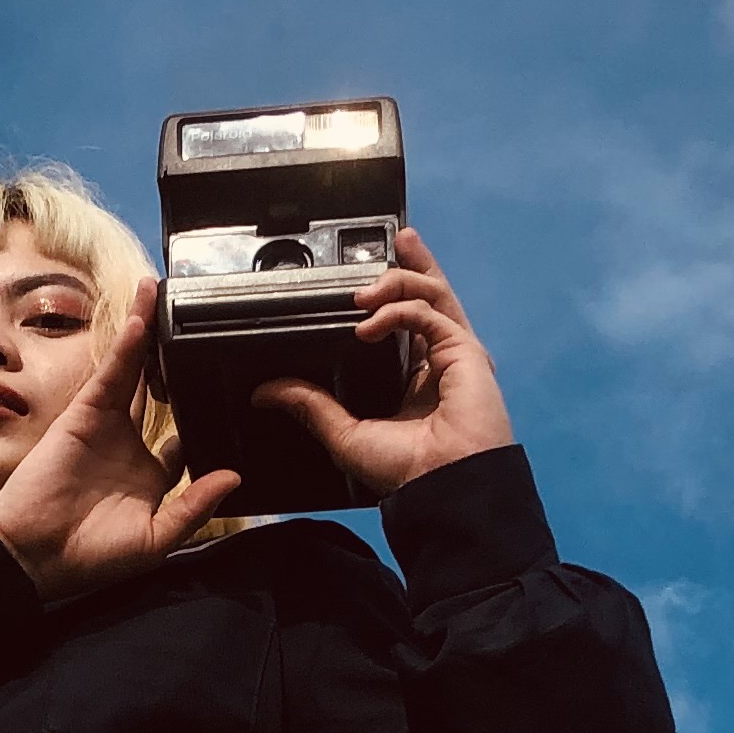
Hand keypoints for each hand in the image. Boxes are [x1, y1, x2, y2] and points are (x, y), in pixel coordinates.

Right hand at [0, 278, 241, 599]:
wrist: (34, 556)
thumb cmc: (91, 557)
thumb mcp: (156, 539)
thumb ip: (195, 508)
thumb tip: (234, 477)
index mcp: (150, 478)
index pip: (184, 438)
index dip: (203, 415)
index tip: (229, 393)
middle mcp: (129, 446)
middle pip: (159, 392)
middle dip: (174, 359)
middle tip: (195, 324)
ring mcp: (106, 427)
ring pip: (135, 373)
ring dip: (146, 333)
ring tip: (160, 294)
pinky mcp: (84, 415)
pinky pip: (111, 376)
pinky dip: (126, 348)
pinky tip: (141, 320)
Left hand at [254, 227, 514, 498]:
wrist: (439, 488)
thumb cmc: (406, 472)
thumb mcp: (345, 434)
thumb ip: (311, 407)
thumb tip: (267, 391)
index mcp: (418, 381)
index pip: (409, 323)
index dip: (394, 295)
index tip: (368, 280)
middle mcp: (441, 362)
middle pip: (431, 296)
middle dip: (412, 264)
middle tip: (392, 243)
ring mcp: (456, 355)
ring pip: (434, 295)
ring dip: (398, 282)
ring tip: (363, 292)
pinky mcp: (466, 353)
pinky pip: (430, 314)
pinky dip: (399, 310)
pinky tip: (369, 324)